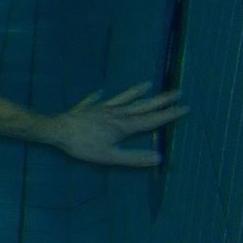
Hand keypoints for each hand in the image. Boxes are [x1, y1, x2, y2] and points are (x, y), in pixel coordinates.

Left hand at [45, 83, 187, 165]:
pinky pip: (96, 101)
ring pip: (123, 99)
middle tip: (177, 91)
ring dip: (136, 92)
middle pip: (142, 106)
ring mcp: (101, 109)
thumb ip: (134, 157)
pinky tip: (101, 92)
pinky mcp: (87, 109)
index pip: (151, 120)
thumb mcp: (110, 156)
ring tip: (147, 84)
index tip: (185, 107)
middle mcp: (115, 114)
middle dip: (160, 100)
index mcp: (124, 126)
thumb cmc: (83, 145)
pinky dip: (100, 97)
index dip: (168, 115)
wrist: (58, 130)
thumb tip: (159, 158)